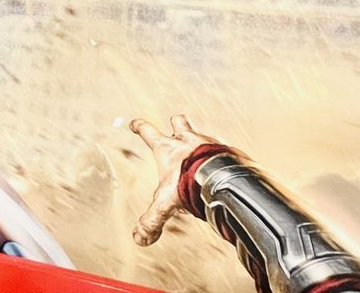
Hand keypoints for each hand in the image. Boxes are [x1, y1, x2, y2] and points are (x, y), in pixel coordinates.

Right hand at [128, 114, 217, 246]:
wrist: (222, 177)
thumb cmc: (190, 182)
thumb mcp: (165, 203)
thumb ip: (152, 220)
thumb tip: (140, 237)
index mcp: (168, 149)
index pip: (148, 132)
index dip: (139, 126)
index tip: (134, 123)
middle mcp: (187, 141)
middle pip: (178, 122)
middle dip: (176, 123)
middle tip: (175, 125)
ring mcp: (208, 143)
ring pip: (201, 134)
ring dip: (200, 141)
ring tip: (202, 153)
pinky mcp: (225, 151)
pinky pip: (221, 151)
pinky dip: (219, 157)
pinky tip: (223, 168)